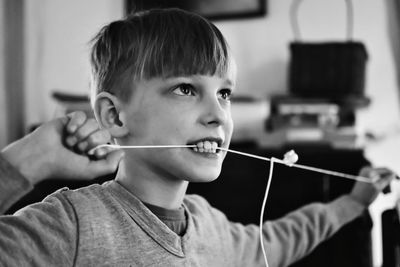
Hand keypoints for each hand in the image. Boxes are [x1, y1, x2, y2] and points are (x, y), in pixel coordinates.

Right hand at [1, 111, 123, 183]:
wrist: (40, 156)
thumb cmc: (63, 166)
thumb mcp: (89, 171)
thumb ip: (109, 165)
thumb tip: (123, 152)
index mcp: (94, 153)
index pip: (110, 144)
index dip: (103, 149)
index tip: (92, 154)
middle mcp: (88, 141)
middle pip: (104, 132)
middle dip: (91, 141)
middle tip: (76, 148)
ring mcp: (80, 130)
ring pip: (93, 123)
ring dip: (81, 134)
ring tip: (69, 142)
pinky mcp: (70, 119)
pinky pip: (82, 114)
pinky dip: (76, 123)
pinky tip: (68, 131)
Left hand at [349, 166, 395, 206]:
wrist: (355, 202)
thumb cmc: (366, 196)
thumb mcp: (378, 187)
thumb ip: (387, 180)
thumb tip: (393, 174)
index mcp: (369, 170)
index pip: (385, 169)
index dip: (393, 174)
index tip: (399, 179)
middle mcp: (366, 170)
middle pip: (382, 173)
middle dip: (388, 181)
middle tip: (390, 191)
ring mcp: (364, 173)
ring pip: (380, 177)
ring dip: (385, 183)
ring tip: (386, 193)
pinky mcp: (364, 178)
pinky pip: (376, 179)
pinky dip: (380, 184)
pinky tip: (382, 192)